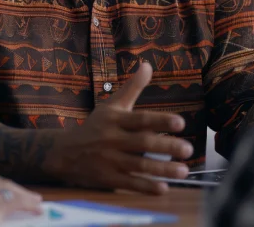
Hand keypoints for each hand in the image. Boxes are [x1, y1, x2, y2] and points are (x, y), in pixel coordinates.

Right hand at [47, 62, 192, 193]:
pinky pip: (129, 184)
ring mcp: (110, 160)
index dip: (160, 121)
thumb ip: (132, 87)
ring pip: (139, 166)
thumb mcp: (111, 105)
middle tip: (188, 149)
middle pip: (142, 143)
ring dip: (162, 169)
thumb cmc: (95, 125)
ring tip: (184, 171)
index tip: (181, 123)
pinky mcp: (108, 179)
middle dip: (166, 146)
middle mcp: (112, 138)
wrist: (64, 152)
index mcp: (115, 119)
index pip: (140, 119)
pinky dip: (146, 187)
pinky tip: (164, 188)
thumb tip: (147, 65)